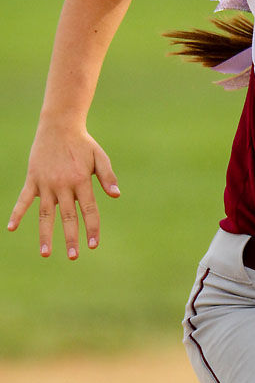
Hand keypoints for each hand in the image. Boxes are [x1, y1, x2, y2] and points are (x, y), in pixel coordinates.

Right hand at [7, 123, 119, 258]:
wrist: (59, 126)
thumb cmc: (82, 143)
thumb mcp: (99, 157)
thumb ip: (107, 176)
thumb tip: (116, 195)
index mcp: (82, 180)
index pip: (89, 210)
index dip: (92, 228)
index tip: (94, 245)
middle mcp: (63, 184)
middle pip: (68, 216)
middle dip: (71, 238)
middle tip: (73, 256)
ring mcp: (46, 183)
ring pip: (45, 214)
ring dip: (45, 234)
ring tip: (45, 254)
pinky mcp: (33, 179)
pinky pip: (23, 200)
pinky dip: (17, 213)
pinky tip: (11, 228)